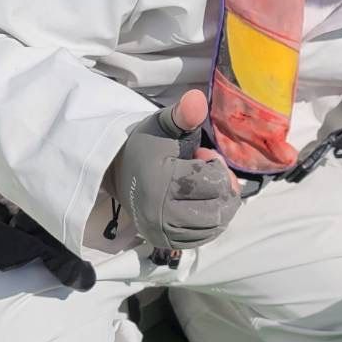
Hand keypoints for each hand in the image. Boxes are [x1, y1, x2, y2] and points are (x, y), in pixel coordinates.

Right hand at [112, 89, 240, 250]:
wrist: (121, 172)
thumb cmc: (148, 146)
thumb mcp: (164, 125)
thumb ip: (182, 115)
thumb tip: (196, 98)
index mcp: (160, 184)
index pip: (214, 182)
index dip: (215, 165)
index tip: (199, 154)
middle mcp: (160, 215)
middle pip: (219, 206)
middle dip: (221, 186)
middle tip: (203, 171)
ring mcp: (163, 233)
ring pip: (216, 223)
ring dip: (219, 203)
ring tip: (201, 187)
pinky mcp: (168, 243)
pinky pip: (206, 236)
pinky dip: (213, 219)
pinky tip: (201, 202)